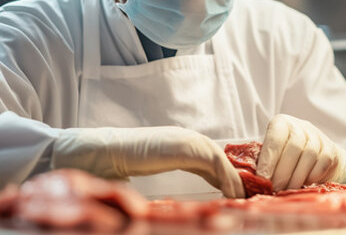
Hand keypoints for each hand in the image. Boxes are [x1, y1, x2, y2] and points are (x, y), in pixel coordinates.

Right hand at [51, 126, 244, 197]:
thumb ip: (163, 181)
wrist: (99, 154)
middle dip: (234, 179)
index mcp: (176, 143)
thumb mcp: (147, 173)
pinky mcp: (183, 146)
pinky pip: (214, 163)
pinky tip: (232, 194)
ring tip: (243, 200)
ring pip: (220, 160)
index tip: (234, 196)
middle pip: (219, 159)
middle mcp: (185, 139)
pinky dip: (226, 179)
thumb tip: (173, 206)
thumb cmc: (116, 165)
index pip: (209, 160)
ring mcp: (185, 140)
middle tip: (246, 198)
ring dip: (234, 181)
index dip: (224, 178)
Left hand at [256, 114, 345, 190]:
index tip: (262, 178)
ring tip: (286, 190)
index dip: (268, 159)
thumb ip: (263, 160)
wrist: (317, 158)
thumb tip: (250, 179)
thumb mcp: (273, 154)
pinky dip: (311, 176)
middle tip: (274, 188)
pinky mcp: (331, 148)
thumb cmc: (286, 158)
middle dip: (282, 171)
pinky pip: (322, 162)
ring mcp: (318, 135)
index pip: (275, 138)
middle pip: (293, 147)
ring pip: (308, 155)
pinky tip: (303, 184)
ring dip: (296, 176)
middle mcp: (300, 125)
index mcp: (281, 123)